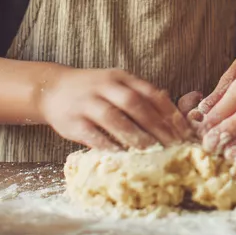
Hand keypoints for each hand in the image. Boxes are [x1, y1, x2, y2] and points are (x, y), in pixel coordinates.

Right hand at [37, 67, 192, 150]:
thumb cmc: (92, 91)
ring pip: (114, 118)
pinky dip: (109, 146)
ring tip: (153, 152)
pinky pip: (93, 135)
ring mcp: (87, 103)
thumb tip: (173, 110)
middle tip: (174, 145)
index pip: (150, 92)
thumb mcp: (116, 84)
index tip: (183, 131)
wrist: (52, 90)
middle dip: (157, 126)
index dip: (169, 112)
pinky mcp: (72, 121)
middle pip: (135, 104)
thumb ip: (141, 94)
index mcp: (120, 77)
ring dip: (135, 136)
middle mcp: (104, 86)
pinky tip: (123, 157)